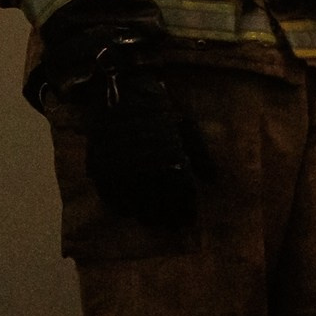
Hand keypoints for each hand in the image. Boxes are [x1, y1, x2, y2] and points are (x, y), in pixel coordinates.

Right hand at [83, 61, 203, 227]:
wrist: (121, 90)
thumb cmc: (158, 106)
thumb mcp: (185, 125)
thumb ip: (200, 154)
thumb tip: (212, 180)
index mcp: (172, 161)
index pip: (183, 197)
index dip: (187, 211)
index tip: (188, 220)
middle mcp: (149, 172)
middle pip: (161, 208)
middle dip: (168, 219)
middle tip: (170, 226)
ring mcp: (124, 173)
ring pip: (137, 209)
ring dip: (147, 217)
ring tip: (151, 221)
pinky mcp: (103, 171)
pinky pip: (113, 201)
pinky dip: (123, 209)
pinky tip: (129, 210)